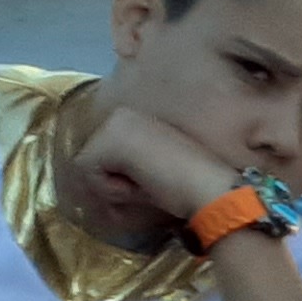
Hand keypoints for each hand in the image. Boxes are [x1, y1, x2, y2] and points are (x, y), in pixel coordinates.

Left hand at [64, 95, 241, 227]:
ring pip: (88, 167)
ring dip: (116, 186)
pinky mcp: (110, 136)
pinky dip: (112, 188)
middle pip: (92, 161)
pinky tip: (143, 181)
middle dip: (117, 182)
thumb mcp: (154, 171)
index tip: (156, 180)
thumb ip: (129, 169)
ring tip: (150, 181)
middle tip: (154, 182)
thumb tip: (100, 186)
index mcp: (136, 118)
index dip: (123, 180)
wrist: (213, 187)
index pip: (103, 158)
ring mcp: (115, 122)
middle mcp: (123, 112)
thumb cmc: (193, 186)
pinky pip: (89, 173)